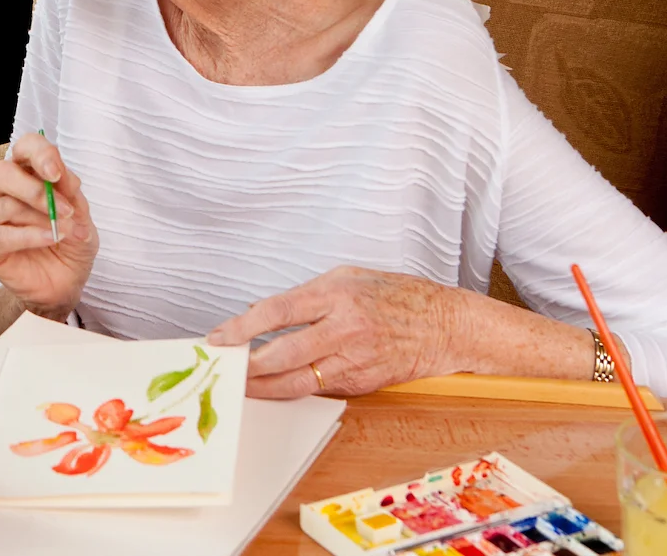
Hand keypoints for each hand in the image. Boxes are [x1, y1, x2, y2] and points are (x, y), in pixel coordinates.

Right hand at [0, 133, 97, 318]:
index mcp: (25, 172)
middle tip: (64, 209)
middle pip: (1, 172)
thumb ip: (70, 193)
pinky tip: (49, 239)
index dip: (39, 154)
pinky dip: (28, 237)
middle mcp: (0, 189)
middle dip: (34, 190)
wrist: (66, 282)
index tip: (56, 174)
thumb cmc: (70, 242)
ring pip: (1, 205)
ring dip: (38, 218)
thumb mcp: (81, 215)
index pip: (24, 147)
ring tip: (64, 231)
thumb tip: (62, 175)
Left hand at [207, 266, 461, 397]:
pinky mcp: (363, 382)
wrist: (446, 325)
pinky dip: (294, 389)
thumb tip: (262, 311)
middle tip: (224, 367)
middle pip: (282, 353)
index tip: (220, 336)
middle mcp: (343, 328)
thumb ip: (305, 295)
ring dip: (264, 386)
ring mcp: (354, 359)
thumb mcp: (348, 277)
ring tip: (240, 385)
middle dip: (247, 364)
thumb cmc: (399, 296)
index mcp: (336, 295)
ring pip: (297, 381)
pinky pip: (320, 389)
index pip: (276, 313)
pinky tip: (274, 388)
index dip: (242, 327)